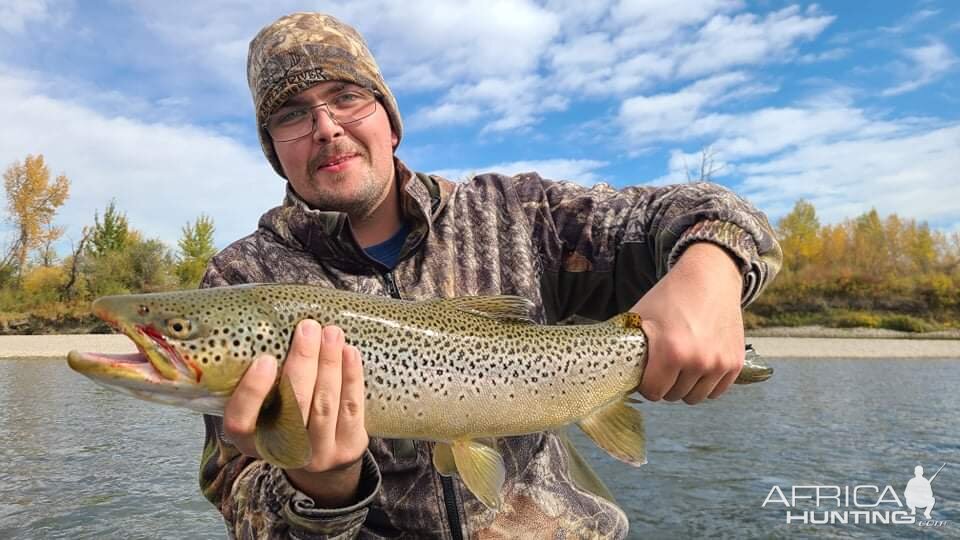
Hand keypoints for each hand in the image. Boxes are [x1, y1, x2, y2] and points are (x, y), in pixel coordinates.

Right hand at [223, 321, 368, 505]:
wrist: (319, 454)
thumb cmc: (285, 417)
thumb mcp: (263, 407)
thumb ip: (262, 381)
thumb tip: (271, 327)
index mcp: (250, 441)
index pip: (241, 422)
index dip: (252, 392)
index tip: (265, 359)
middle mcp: (283, 451)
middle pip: (293, 406)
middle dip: (303, 362)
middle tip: (308, 328)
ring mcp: (318, 454)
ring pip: (324, 405)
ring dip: (330, 364)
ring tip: (332, 333)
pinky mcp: (347, 448)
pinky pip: (352, 408)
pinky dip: (352, 377)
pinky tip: (349, 352)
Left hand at [632, 242, 744, 403]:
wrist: (710, 277)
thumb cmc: (670, 296)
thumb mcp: (640, 317)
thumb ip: (629, 347)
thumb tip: (614, 371)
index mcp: (671, 351)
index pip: (653, 392)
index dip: (646, 383)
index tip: (647, 372)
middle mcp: (698, 361)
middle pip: (673, 396)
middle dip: (665, 383)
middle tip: (664, 364)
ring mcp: (719, 363)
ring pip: (695, 397)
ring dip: (686, 386)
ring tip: (681, 364)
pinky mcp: (735, 363)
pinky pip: (716, 391)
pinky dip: (706, 384)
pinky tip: (699, 366)